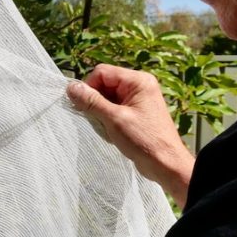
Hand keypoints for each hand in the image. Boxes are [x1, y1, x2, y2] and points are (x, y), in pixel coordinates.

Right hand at [67, 65, 194, 208]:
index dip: (89, 87)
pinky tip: (113, 133)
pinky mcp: (135, 112)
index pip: (102, 72)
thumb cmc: (144, 141)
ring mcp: (138, 99)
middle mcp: (139, 86)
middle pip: (104, 84)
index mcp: (138, 81)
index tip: (82, 106)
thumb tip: (71, 88)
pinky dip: (108, 120)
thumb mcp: (114, 119)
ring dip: (101, 113)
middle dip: (96, 102)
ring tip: (109, 129)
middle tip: (98, 121)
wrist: (165, 163)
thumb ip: (92, 102)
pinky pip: (113, 108)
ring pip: (107, 98)